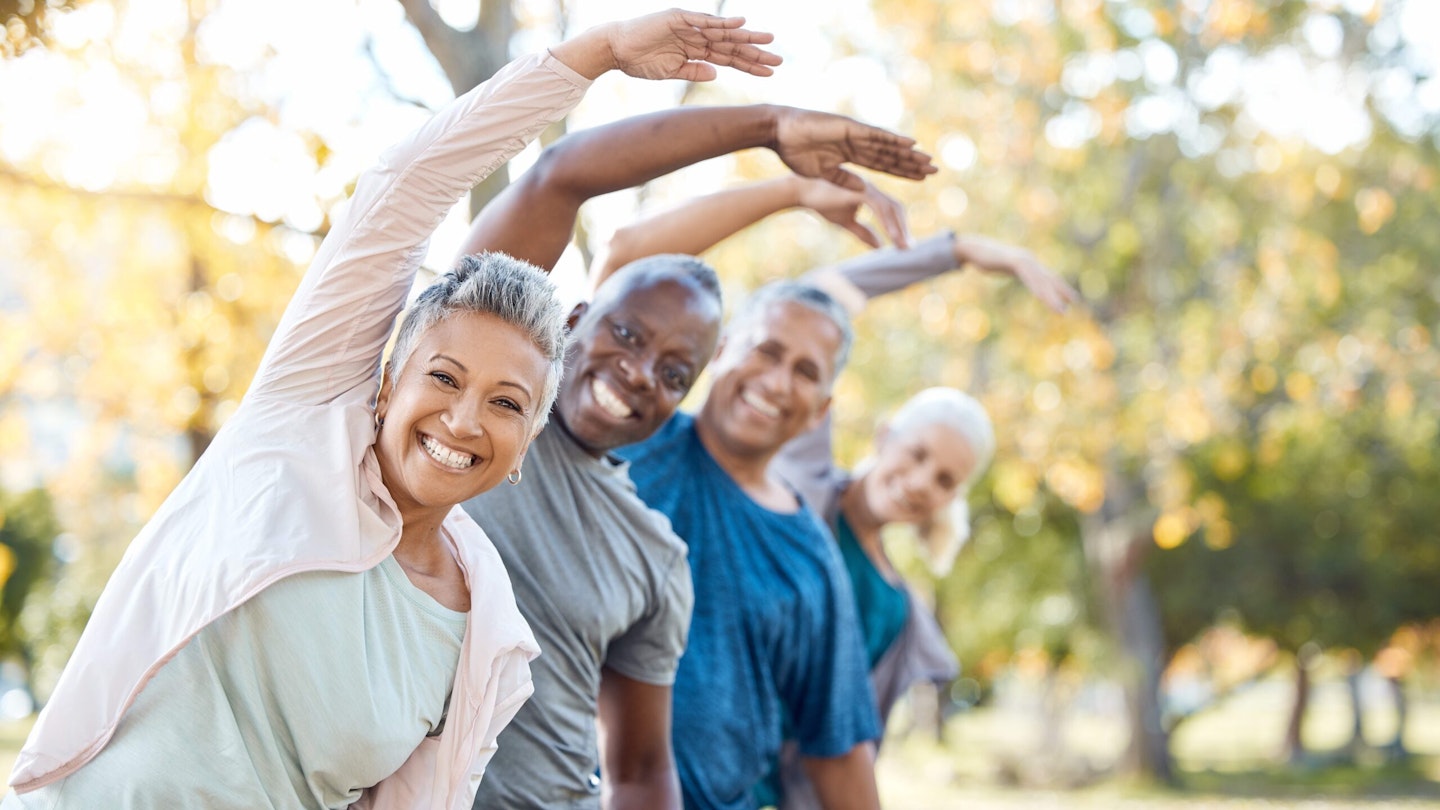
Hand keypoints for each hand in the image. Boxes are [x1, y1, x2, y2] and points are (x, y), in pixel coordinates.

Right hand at [606, 10, 781, 81]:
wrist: (615, 50)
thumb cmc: (639, 62)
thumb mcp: (670, 72)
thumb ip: (693, 71)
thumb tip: (717, 73)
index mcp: (696, 51)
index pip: (728, 58)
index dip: (749, 65)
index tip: (769, 72)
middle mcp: (697, 37)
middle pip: (731, 46)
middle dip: (754, 53)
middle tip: (778, 60)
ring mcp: (689, 26)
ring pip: (723, 33)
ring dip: (746, 37)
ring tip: (768, 41)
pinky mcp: (678, 19)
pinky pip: (704, 21)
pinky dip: (722, 22)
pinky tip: (741, 24)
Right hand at [772, 107, 936, 191]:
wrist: (780, 134)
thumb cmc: (794, 153)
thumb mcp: (823, 174)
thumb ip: (843, 181)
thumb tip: (861, 191)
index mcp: (850, 155)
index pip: (882, 164)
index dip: (901, 172)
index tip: (919, 179)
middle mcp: (857, 143)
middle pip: (890, 156)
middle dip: (911, 164)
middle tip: (934, 170)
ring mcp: (856, 134)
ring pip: (888, 146)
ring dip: (909, 154)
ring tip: (928, 160)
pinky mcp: (851, 128)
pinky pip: (877, 135)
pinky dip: (894, 140)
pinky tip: (911, 144)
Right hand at [794, 177, 909, 248]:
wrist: (801, 191)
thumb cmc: (822, 203)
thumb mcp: (846, 221)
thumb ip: (863, 232)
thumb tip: (879, 246)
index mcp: (870, 194)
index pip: (891, 210)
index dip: (900, 227)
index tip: (904, 245)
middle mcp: (871, 189)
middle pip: (896, 208)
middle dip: (904, 229)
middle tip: (907, 249)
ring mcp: (866, 188)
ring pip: (890, 208)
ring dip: (898, 229)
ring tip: (902, 247)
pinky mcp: (859, 190)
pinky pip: (879, 207)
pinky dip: (887, 222)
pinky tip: (891, 236)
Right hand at [953, 233, 1078, 312]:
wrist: (974, 248)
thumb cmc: (987, 258)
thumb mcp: (1003, 265)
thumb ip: (1012, 267)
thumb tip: (1015, 270)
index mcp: (1028, 263)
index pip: (1048, 276)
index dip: (1061, 287)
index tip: (1072, 298)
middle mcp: (1029, 260)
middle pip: (1049, 278)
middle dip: (1062, 291)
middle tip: (1074, 303)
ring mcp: (1023, 260)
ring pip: (1041, 280)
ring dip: (1051, 296)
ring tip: (1060, 310)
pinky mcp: (1015, 261)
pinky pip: (1030, 277)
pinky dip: (1038, 289)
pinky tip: (1042, 297)